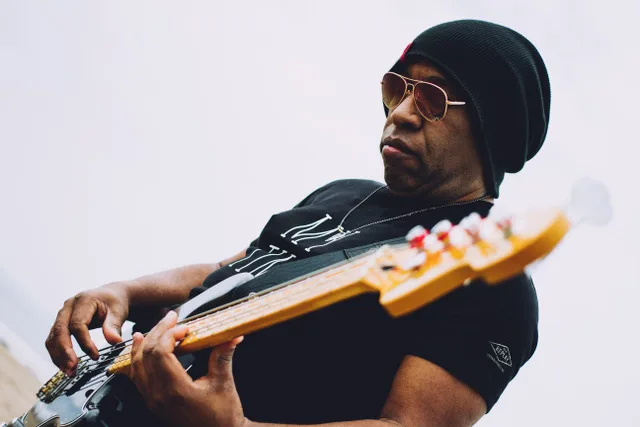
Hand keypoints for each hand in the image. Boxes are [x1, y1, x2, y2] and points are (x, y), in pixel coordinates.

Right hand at [46, 283, 129, 374]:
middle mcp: (68, 306)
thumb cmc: (114, 302)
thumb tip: (115, 342)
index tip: (95, 356)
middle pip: (60, 331)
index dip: (84, 342)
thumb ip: (114, 325)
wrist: (110, 295)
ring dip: (59, 356)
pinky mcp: (61, 323)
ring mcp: (62, 315)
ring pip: (53, 337)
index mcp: (83, 300)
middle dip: (64, 352)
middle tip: (72, 369)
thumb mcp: (118, 311)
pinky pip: (54, 340)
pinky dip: (58, 354)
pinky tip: (65, 366)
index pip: (78, 324)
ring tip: (69, 372)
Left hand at [127, 311, 246, 426]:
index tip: (184, 327)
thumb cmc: (222, 416)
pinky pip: (138, 377)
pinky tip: (141, 351)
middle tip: (171, 319)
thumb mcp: (224, 384)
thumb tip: (231, 336)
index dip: (170, 334)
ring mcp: (153, 401)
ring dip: (143, 345)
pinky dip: (138, 360)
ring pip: (137, 366)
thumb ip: (223, 356)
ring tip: (150, 330)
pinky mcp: (153, 403)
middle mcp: (159, 396)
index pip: (161, 353)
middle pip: (147, 355)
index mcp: (176, 390)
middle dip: (158, 332)